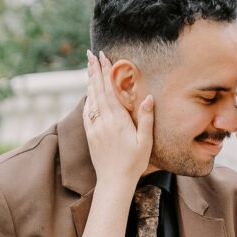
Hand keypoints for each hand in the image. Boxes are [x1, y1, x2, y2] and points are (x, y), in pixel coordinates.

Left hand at [83, 50, 152, 183]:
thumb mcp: (145, 141)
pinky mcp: (90, 135)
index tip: (104, 57)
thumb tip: (149, 97)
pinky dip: (88, 98)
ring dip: (90, 81)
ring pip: (90, 99)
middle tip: (91, 54)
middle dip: (94, 71)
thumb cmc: (133, 163)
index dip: (106, 73)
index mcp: (117, 120)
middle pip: (97, 90)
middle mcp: (103, 121)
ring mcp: (95, 128)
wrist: (114, 181)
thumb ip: (146, 119)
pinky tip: (88, 93)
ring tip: (89, 67)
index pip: (109, 90)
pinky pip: (87, 112)